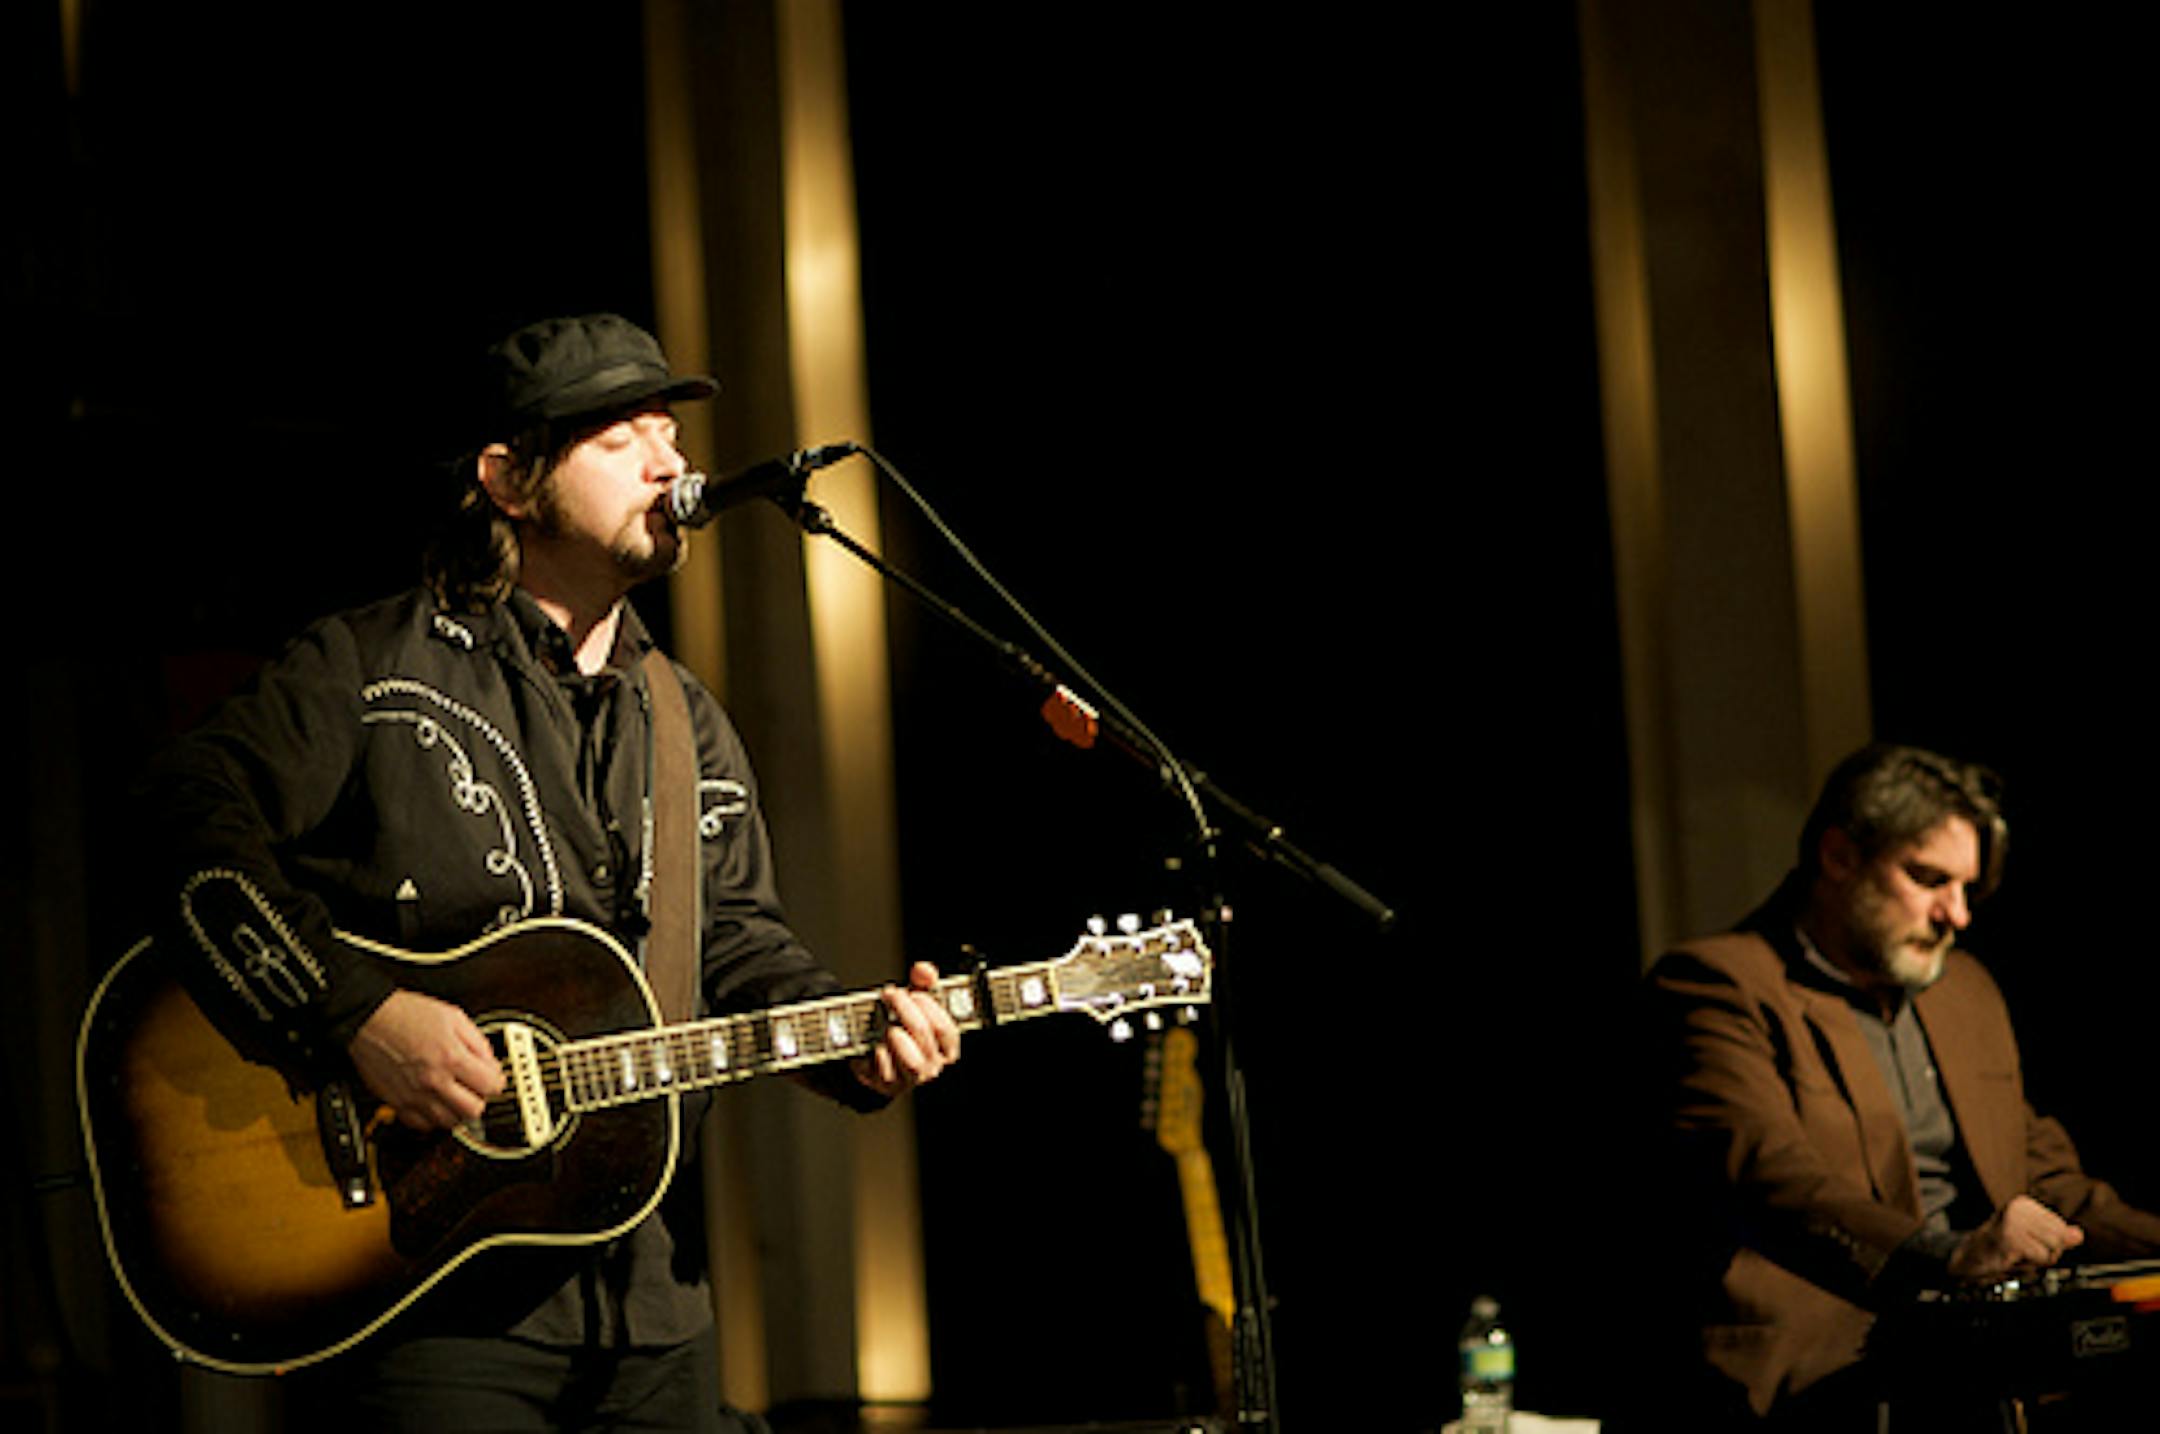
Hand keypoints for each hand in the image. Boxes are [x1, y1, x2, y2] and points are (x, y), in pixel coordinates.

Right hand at [348, 989, 504, 1130]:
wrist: (369, 1018)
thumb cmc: (406, 1014)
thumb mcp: (453, 1017)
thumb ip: (477, 1042)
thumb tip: (490, 1063)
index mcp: (450, 1057)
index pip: (490, 1086)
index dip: (497, 1081)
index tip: (493, 1077)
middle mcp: (433, 1081)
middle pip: (473, 1111)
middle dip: (479, 1099)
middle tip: (475, 1088)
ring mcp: (414, 1095)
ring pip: (449, 1122)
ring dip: (457, 1111)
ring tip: (455, 1095)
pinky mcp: (396, 1103)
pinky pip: (422, 1126)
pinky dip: (433, 1119)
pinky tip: (435, 1103)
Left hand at [852, 962, 960, 1096]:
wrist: (873, 1057)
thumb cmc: (901, 1027)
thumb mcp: (914, 1004)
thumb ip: (923, 983)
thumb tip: (924, 970)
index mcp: (946, 1048)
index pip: (946, 1029)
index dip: (930, 1008)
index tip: (914, 993)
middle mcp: (933, 1065)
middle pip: (924, 1035)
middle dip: (906, 1010)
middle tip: (891, 994)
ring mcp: (912, 1078)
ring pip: (912, 1060)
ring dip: (896, 1035)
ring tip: (887, 1023)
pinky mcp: (888, 1085)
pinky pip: (886, 1071)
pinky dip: (881, 1054)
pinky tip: (875, 1042)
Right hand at [1948, 1194, 2084, 1283]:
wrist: (1970, 1259)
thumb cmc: (2002, 1247)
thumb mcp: (2032, 1237)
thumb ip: (2058, 1235)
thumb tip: (2078, 1235)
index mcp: (2023, 1204)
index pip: (2061, 1228)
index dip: (2050, 1242)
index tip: (2026, 1241)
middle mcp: (2017, 1209)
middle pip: (2059, 1239)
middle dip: (2047, 1252)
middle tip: (2022, 1251)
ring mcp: (2012, 1224)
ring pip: (2052, 1251)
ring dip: (2037, 1260)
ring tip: (2017, 1255)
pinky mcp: (2010, 1241)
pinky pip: (2040, 1258)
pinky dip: (2029, 1265)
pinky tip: (2012, 1259)